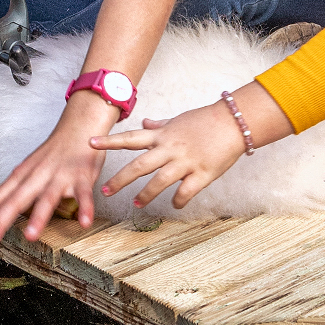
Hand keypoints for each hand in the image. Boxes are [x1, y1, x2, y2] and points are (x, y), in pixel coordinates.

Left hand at [0, 95, 122, 247]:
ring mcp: (59, 177)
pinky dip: (85, 207)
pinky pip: (83, 194)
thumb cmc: (51, 154)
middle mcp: (36, 177)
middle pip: (15, 200)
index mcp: (21, 177)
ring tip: (30, 235)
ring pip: (47, 198)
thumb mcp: (23, 171)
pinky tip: (83, 222)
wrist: (78, 127)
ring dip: (38, 216)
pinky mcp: (81, 177)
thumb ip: (5, 192)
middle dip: (1, 221)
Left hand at [97, 100, 250, 215]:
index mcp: (163, 135)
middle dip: (120, 179)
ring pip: (159, 181)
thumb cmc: (206, 120)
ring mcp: (186, 161)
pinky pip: (186, 191)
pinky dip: (178, 200)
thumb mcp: (179, 119)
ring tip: (137, 204)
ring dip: (146, 195)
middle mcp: (170, 148)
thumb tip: (144, 121)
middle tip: (105, 191)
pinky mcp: (202, 173)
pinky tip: (175, 204)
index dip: (109, 141)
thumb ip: (159, 124)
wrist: (234, 122)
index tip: (90, 143)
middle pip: (139, 165)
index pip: (130, 138)